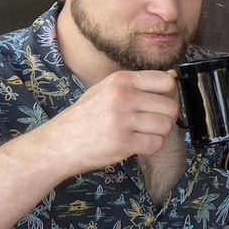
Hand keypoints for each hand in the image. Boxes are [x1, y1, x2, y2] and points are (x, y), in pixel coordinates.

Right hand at [37, 70, 180, 176]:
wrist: (57, 144)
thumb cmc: (84, 118)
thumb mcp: (105, 90)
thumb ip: (135, 86)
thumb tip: (172, 81)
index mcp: (120, 80)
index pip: (166, 81)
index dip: (169, 95)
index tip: (160, 104)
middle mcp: (122, 96)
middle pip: (170, 106)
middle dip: (166, 118)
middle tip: (152, 124)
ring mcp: (122, 120)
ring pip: (166, 126)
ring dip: (159, 134)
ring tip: (143, 135)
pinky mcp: (122, 142)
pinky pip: (156, 144)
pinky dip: (151, 147)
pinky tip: (137, 145)